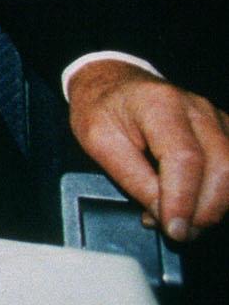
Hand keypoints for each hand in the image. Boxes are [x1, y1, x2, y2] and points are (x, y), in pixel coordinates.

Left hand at [67, 60, 228, 242]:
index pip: (185, 159)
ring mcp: (216, 118)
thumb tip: (164, 215)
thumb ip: (132, 179)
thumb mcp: (97, 141)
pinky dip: (219, 195)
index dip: (182, 200)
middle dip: (203, 211)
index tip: (173, 229)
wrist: (110, 82)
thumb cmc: (101, 108)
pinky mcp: (225, 131)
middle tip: (175, 231)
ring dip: (213, 207)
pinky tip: (192, 203)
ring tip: (178, 217)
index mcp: (158, 104)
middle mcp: (196, 108)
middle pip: (222, 168)